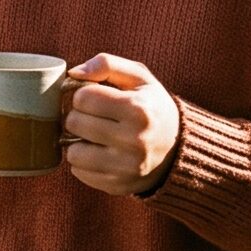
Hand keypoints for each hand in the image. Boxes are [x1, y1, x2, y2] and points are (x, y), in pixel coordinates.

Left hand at [64, 53, 182, 196]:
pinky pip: (79, 172)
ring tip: (94, 137)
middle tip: (94, 118)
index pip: (83, 97)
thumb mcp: (140, 78)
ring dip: (78, 142)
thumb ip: (107, 64)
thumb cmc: (151, 107)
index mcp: (138, 109)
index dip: (84, 95)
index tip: (95, 99)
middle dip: (79, 117)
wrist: (178, 151)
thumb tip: (73, 73)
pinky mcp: (117, 185)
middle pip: (74, 123)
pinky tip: (101, 154)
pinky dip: (84, 162)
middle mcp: (133, 140)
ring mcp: (126, 167)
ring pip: (72, 152)